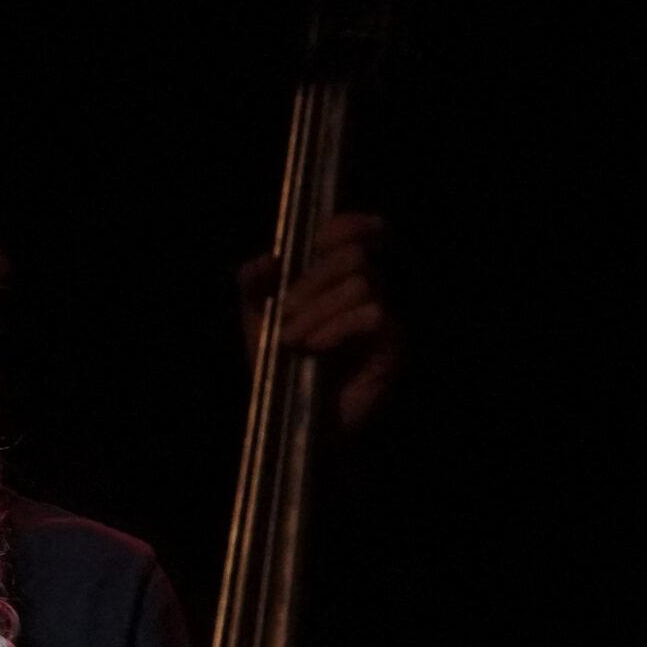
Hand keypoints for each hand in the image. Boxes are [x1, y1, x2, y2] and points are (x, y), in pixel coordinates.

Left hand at [239, 212, 402, 431]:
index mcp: (336, 279)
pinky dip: (336, 329)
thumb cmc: (279, 369)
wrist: (293, 420)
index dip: (345, 226)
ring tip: (293, 342)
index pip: (355, 233)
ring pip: (360, 285)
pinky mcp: (393, 343)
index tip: (321, 240)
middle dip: (312, 282)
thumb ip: (254, 285)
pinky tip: (315, 349)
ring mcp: (385, 316)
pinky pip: (372, 315)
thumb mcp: (256, 322)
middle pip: (354, 256)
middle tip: (284, 314)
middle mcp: (367, 291)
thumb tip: (266, 259)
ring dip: (317, 312)